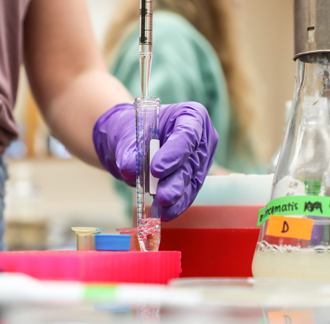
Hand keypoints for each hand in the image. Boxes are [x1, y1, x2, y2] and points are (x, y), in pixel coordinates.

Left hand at [93, 102, 217, 220]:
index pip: (187, 133)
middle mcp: (202, 137)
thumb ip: (129, 149)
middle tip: (161, 195)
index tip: (156, 169)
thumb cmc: (134, 129)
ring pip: (191, 180)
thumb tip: (129, 168)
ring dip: (177, 196)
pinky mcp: (195, 178)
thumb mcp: (127, 134)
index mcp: (190, 115)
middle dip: (176, 180)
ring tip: (162, 209)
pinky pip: (188, 192)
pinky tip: (166, 213)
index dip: (174, 152)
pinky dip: (176, 204)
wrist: (133, 142)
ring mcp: (201, 159)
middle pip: (191, 160)